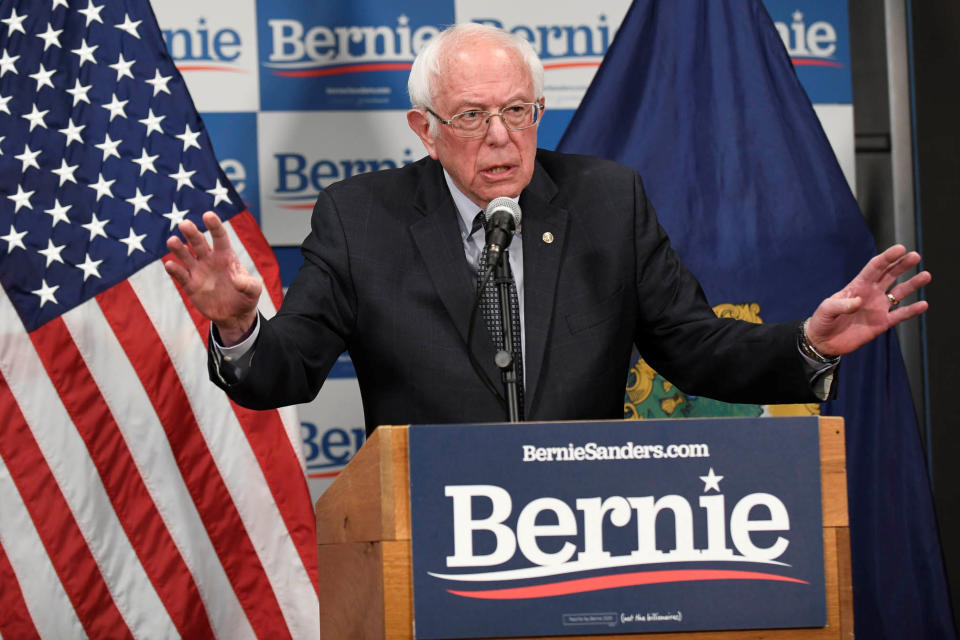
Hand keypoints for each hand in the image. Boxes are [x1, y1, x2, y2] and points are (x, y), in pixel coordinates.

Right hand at [164, 211, 261, 344]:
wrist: (234, 315)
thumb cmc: (246, 297)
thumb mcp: (253, 291)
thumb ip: (249, 285)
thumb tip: (238, 281)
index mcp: (226, 256)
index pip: (219, 237)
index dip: (214, 226)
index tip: (208, 215)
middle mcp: (209, 260)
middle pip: (198, 242)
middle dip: (191, 233)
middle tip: (184, 224)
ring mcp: (198, 271)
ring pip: (185, 255)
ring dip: (178, 248)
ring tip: (172, 241)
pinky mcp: (190, 285)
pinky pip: (180, 275)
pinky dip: (174, 269)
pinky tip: (170, 264)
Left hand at [805, 245, 930, 355]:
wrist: (824, 341)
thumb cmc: (822, 321)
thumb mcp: (826, 309)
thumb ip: (842, 305)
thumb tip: (859, 302)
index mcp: (857, 286)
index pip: (875, 268)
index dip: (887, 258)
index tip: (900, 249)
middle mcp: (871, 294)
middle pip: (890, 275)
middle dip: (902, 265)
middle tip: (915, 256)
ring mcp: (878, 307)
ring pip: (899, 292)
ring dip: (912, 284)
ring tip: (926, 275)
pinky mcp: (882, 323)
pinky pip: (900, 315)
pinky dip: (912, 310)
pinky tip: (923, 304)